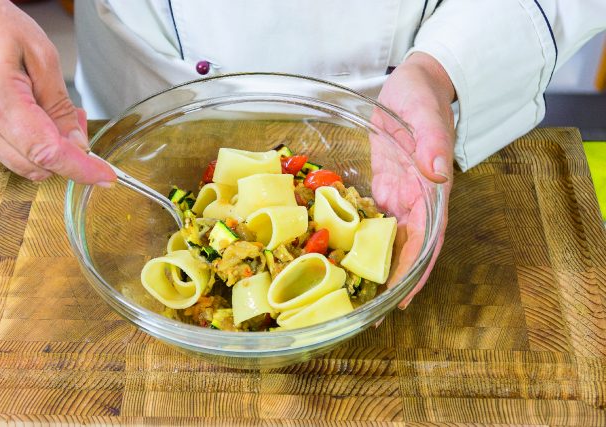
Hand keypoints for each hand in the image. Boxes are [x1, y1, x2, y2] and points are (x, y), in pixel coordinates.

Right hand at [0, 0, 114, 184]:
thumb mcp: (42, 58)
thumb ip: (61, 106)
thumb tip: (78, 144)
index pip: (47, 151)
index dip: (80, 168)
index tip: (105, 176)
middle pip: (37, 165)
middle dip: (68, 155)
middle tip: (80, 123)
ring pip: (24, 164)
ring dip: (49, 150)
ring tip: (53, 113)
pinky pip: (10, 154)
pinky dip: (32, 145)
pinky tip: (36, 118)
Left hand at [373, 52, 454, 308]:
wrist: (413, 84)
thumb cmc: (423, 97)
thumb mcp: (429, 114)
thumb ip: (434, 143)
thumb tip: (438, 172)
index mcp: (432, 191)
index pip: (427, 239)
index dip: (416, 270)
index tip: (403, 298)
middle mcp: (416, 200)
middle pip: (407, 248)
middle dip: (393, 280)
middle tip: (371, 311)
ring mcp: (398, 195)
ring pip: (389, 239)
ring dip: (377, 267)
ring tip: (355, 294)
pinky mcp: (381, 187)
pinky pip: (371, 219)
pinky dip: (361, 240)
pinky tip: (344, 256)